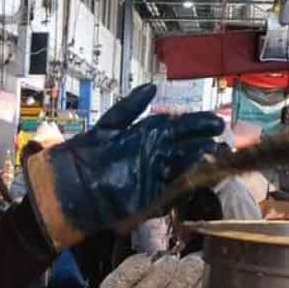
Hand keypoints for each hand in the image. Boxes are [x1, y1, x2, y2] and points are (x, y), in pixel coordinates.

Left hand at [26, 85, 224, 248]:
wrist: (65, 194)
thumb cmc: (80, 159)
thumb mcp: (105, 129)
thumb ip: (128, 109)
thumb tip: (152, 89)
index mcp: (144, 135)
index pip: (177, 125)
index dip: (196, 124)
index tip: (215, 123)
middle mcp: (153, 154)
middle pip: (186, 145)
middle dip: (205, 142)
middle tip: (223, 140)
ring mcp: (153, 177)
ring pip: (183, 167)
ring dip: (201, 162)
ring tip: (217, 157)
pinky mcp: (150, 199)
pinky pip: (172, 192)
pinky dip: (186, 186)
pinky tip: (199, 179)